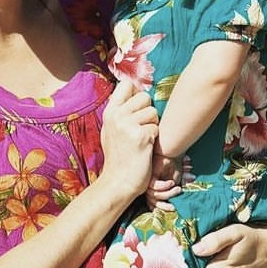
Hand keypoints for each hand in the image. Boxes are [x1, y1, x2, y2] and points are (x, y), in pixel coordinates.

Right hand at [99, 79, 157, 203]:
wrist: (118, 182)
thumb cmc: (119, 157)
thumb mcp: (111, 130)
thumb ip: (121, 112)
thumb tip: (135, 93)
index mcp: (109, 112)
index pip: (126, 85)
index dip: (136, 93)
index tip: (137, 107)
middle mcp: (117, 115)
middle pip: (144, 97)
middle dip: (148, 111)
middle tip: (141, 129)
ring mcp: (128, 124)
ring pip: (153, 112)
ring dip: (153, 125)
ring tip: (142, 140)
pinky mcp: (141, 136)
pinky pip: (156, 128)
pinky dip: (155, 139)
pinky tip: (145, 148)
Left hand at [144, 150, 191, 206]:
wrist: (169, 152)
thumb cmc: (173, 165)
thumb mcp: (176, 180)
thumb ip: (175, 189)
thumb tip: (180, 202)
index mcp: (155, 189)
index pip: (154, 203)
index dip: (162, 208)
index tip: (173, 208)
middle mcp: (149, 187)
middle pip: (152, 203)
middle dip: (164, 207)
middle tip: (173, 207)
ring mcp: (148, 182)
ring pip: (155, 196)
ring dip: (168, 194)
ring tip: (178, 188)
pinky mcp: (148, 177)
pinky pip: (155, 187)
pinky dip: (164, 186)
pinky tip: (171, 182)